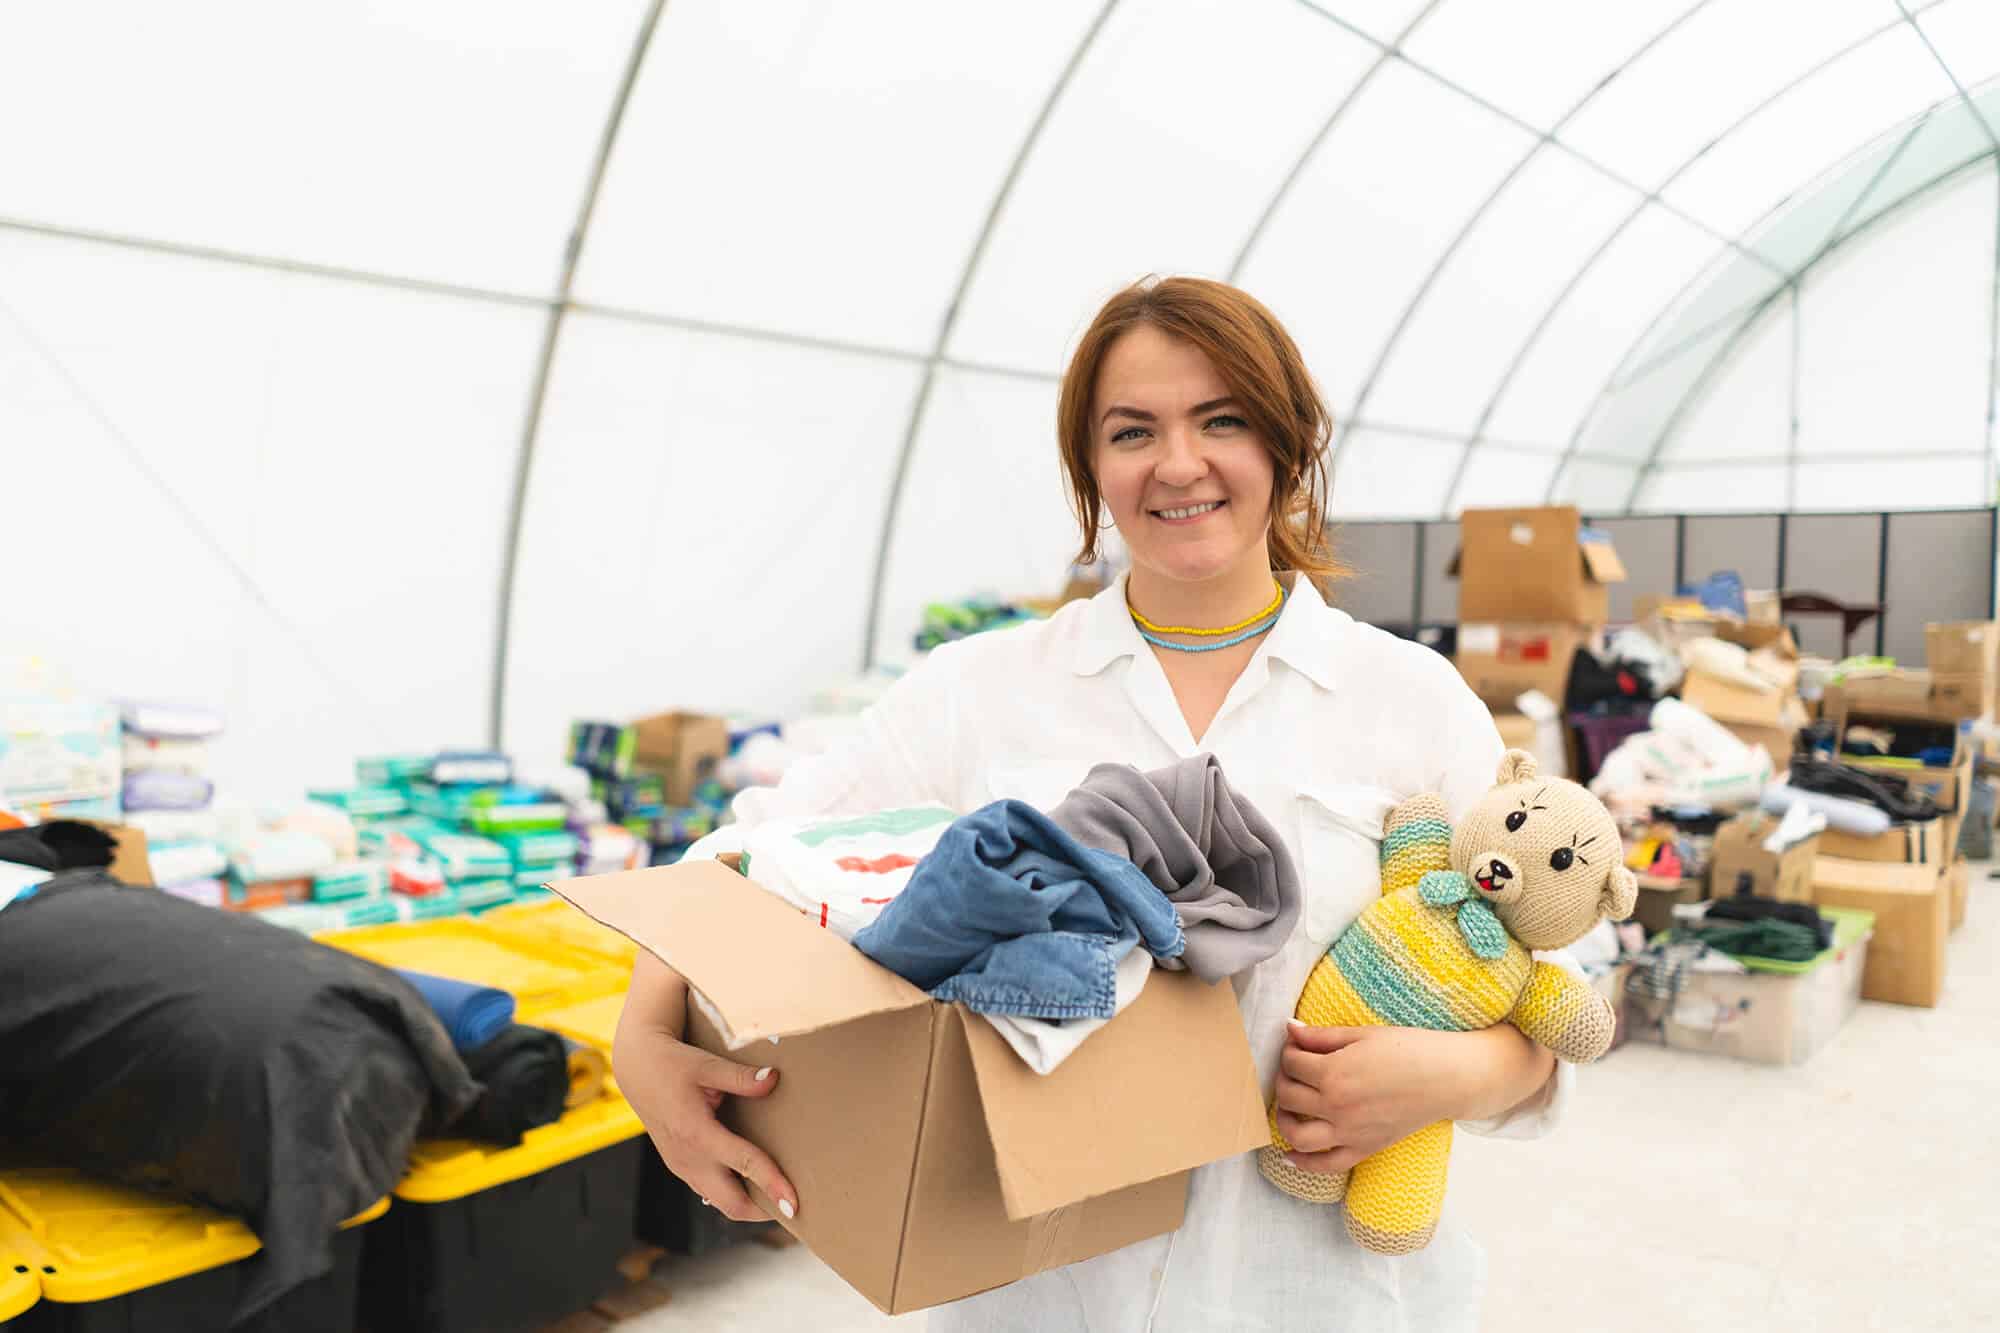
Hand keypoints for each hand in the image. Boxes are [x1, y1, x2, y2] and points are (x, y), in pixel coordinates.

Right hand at [613, 954, 796, 1222]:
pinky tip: (754, 1185)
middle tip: (798, 1208)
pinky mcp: (680, 1166)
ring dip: (750, 1205)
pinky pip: (710, 1192)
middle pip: (733, 1204)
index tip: (795, 1205)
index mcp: (697, 1133)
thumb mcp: (707, 1065)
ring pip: (721, 1203)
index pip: (744, 1165)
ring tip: (781, 1200)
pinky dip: (734, 1194)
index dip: (772, 1185)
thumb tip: (773, 1079)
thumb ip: (741, 1077)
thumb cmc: (673, 1064)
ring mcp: (682, 1166)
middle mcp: (688, 1158)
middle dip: (765, 1211)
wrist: (637, 1069)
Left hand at [1272, 1021, 1551, 1174]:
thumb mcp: (1362, 1034)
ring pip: (1298, 1136)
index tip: (1296, 1047)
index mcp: (1334, 1073)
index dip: (1289, 1052)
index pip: (1292, 1064)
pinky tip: (1289, 1156)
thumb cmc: (1410, 1049)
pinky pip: (1327, 1165)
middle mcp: (1336, 1106)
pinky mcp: (1365, 1148)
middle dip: (1284, 1080)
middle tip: (1292, 1071)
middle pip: (1289, 1097)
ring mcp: (1350, 1132)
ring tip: (1286, 1109)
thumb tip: (1289, 1029)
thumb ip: (1321, 1036)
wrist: (1448, 1078)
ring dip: (1283, 1121)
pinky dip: (1303, 1164)